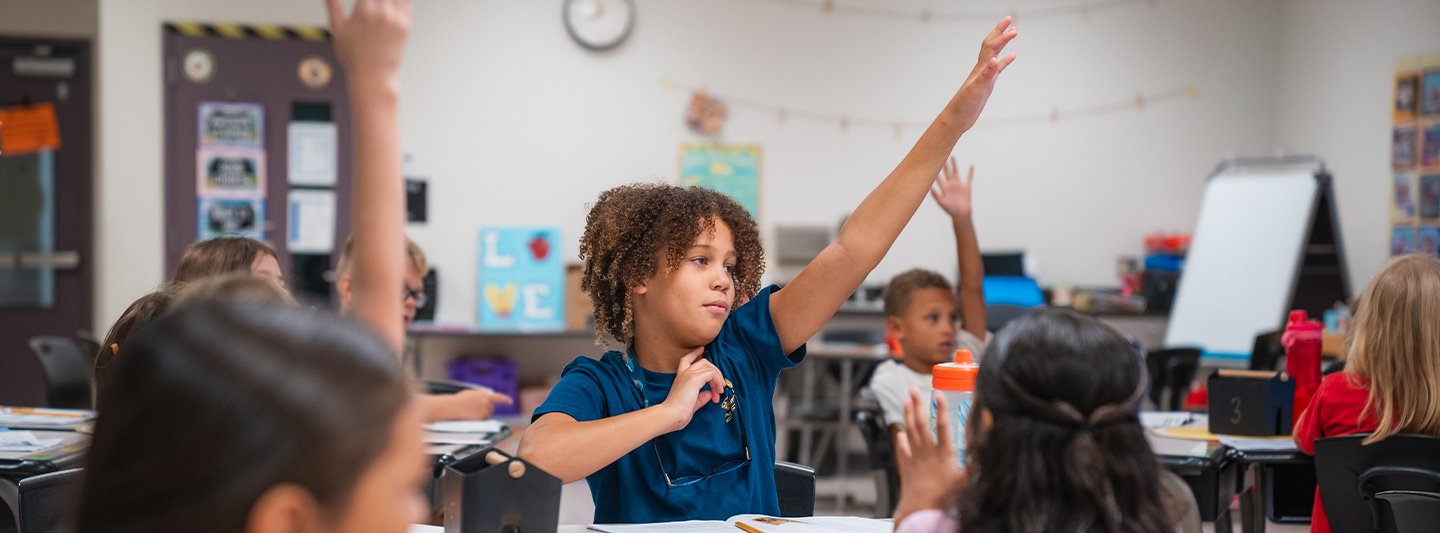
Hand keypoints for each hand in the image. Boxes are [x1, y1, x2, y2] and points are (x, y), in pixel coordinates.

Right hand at [325, 0, 410, 84]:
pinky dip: (401, 0)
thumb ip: (333, 6)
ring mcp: (396, 19)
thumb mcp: (337, 29)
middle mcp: (382, 13)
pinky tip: (393, 3)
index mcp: (364, 12)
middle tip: (371, 3)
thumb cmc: (354, 57)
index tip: (362, 1)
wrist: (373, 76)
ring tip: (381, 3)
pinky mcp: (406, 25)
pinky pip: (407, 3)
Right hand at [425, 389, 514, 421]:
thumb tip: (488, 394)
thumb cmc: (459, 400)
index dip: (505, 399)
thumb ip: (480, 394)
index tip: (510, 401)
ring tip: (470, 413)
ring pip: (486, 416)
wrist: (454, 406)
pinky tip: (471, 418)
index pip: (498, 397)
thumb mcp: (471, 393)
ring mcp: (484, 411)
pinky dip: (479, 421)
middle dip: (486, 410)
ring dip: (481, 415)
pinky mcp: (481, 418)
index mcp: (484, 395)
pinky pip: (483, 421)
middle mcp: (486, 403)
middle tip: (476, 410)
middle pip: (491, 408)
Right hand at [660, 347, 725, 430]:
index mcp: (680, 377)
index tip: (702, 349)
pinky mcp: (694, 379)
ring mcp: (689, 374)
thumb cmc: (679, 412)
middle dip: (715, 372)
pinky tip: (717, 392)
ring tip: (719, 392)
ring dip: (718, 379)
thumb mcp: (692, 402)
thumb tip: (709, 394)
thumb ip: (701, 397)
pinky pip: (712, 374)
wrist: (672, 415)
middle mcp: (684, 373)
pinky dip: (717, 381)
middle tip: (719, 387)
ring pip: (709, 367)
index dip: (695, 353)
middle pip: (704, 362)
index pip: (686, 359)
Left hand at [894, 387, 968, 517]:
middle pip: (921, 423)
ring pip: (909, 431)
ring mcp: (915, 457)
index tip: (938, 394)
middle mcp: (927, 451)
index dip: (941, 409)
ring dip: (907, 415)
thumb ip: (975, 467)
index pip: (943, 426)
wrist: (920, 508)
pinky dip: (900, 440)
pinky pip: (902, 449)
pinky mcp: (906, 466)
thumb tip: (986, 453)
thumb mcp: (964, 482)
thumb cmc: (943, 496)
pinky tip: (899, 433)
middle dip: (917, 404)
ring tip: (906, 401)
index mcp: (943, 453)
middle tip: (913, 389)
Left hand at [930, 156, 973, 218]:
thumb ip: (935, 194)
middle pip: (946, 172)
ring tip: (952, 156)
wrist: (961, 214)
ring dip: (954, 164)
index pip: (938, 176)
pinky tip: (971, 166)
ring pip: (956, 171)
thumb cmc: (950, 210)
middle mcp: (950, 184)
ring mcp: (958, 185)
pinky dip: (970, 172)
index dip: (935, 170)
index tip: (931, 162)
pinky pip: (969, 178)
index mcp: (944, 187)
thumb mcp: (941, 202)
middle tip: (940, 154)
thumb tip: (928, 187)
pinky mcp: (966, 187)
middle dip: (944, 164)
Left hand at [948, 17, 1018, 131]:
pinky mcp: (988, 82)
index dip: (1003, 37)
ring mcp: (985, 74)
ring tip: (1013, 32)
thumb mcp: (976, 89)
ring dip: (1003, 41)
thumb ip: (985, 75)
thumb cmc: (964, 105)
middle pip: (991, 43)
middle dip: (1000, 30)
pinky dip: (1006, 60)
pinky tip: (1013, 55)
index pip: (992, 47)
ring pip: (995, 52)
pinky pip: (999, 67)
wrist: (958, 117)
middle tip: (1009, 19)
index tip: (1014, 30)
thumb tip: (994, 60)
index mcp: (980, 68)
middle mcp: (982, 68)